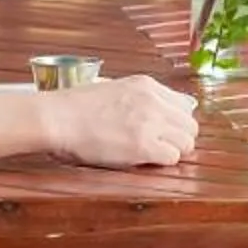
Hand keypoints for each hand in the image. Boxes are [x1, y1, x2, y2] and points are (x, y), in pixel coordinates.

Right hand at [46, 75, 199, 169]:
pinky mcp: (143, 145)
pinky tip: (144, 161)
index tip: (165, 132)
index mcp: (146, 85)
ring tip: (152, 155)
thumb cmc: (74, 107)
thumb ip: (137, 98)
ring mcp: (150, 122)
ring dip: (172, 151)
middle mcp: (153, 100)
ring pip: (187, 143)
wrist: (56, 118)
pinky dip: (161, 163)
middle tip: (161, 147)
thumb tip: (154, 112)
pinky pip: (172, 158)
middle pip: (190, 125)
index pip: (184, 105)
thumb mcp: (113, 89)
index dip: (175, 123)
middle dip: (179, 138)